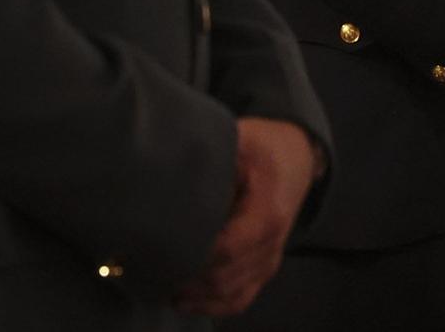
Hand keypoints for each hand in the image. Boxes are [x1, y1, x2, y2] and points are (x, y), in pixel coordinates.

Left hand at [174, 118, 318, 318]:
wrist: (296, 158)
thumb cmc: (265, 148)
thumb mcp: (241, 139)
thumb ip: (211, 156)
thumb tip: (167, 161)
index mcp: (267, 214)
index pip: (228, 248)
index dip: (195, 255)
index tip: (161, 250)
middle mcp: (271, 245)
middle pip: (225, 277)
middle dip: (187, 278)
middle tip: (148, 269)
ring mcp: (269, 261)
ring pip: (230, 294)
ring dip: (195, 296)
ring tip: (158, 285)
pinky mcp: (263, 269)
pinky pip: (239, 299)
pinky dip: (212, 305)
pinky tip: (183, 301)